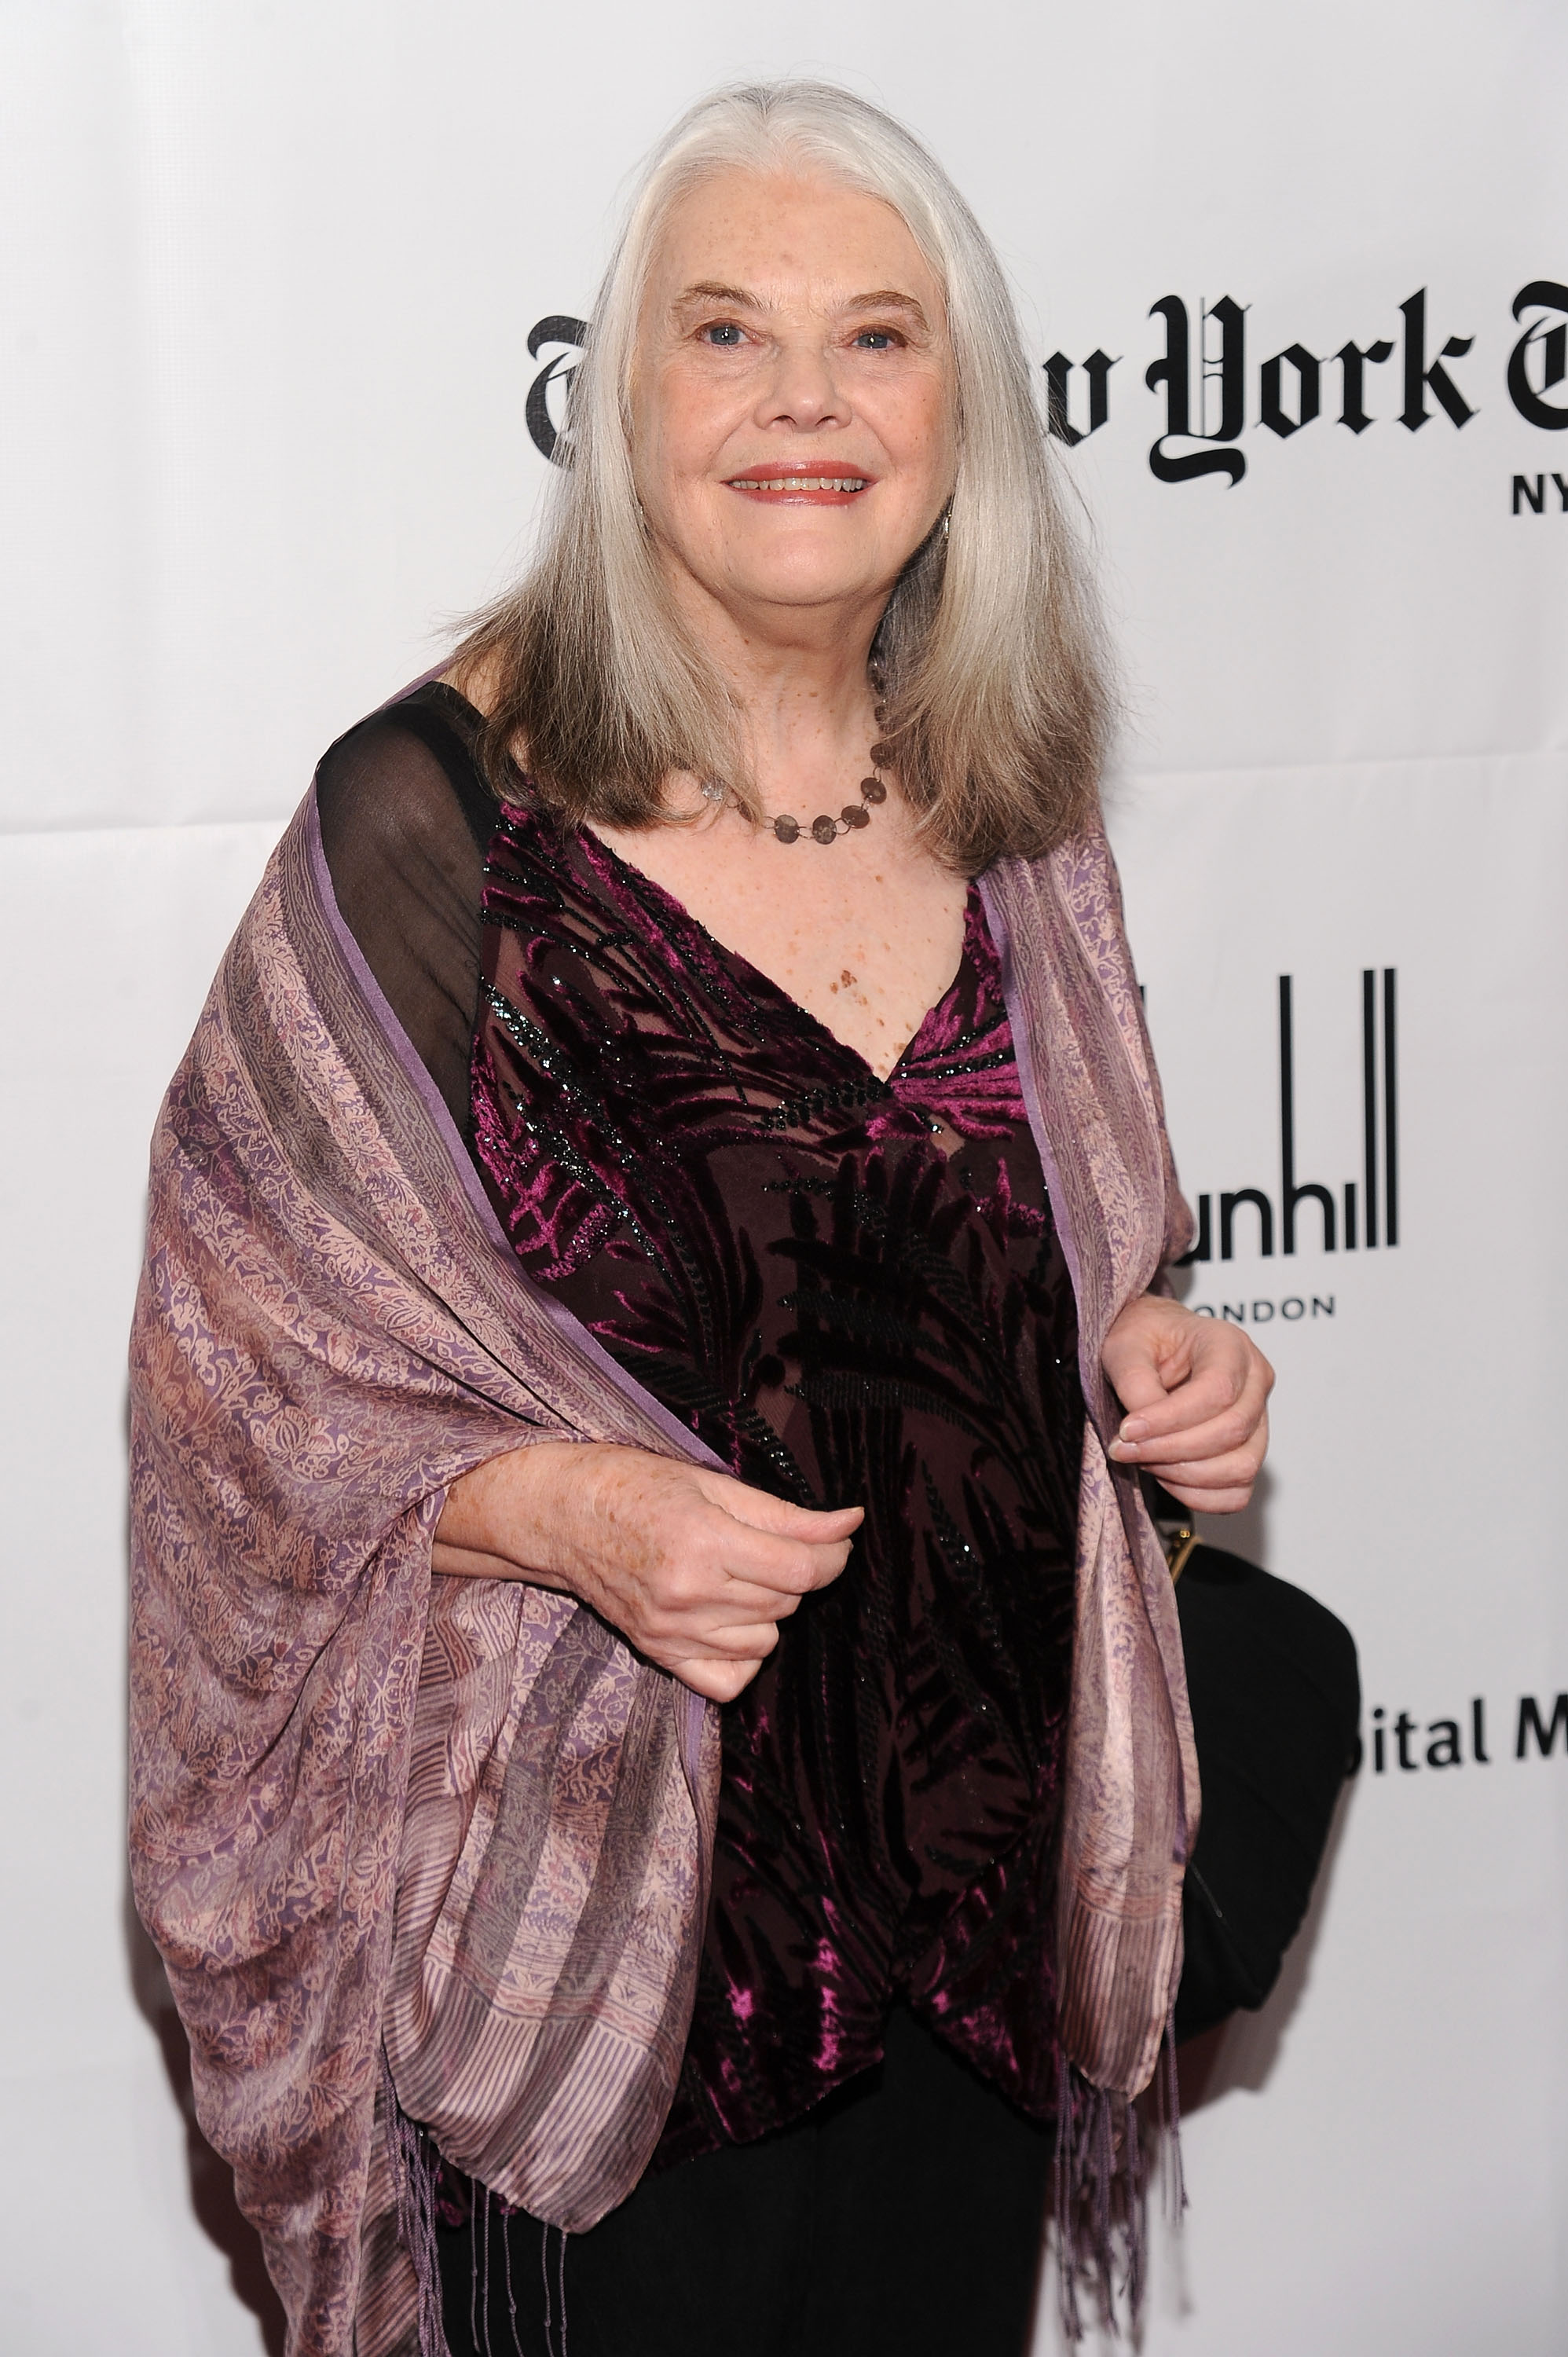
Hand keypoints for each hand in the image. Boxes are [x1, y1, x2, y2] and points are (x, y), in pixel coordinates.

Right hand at [433, 1443, 861, 1702]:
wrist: (563, 1515)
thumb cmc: (635, 1486)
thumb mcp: (713, 1483)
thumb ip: (787, 1515)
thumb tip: (851, 1524)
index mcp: (703, 1542)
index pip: (802, 1570)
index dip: (834, 1554)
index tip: (837, 1536)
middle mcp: (687, 1594)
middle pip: (787, 1601)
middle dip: (796, 1572)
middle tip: (767, 1542)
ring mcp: (671, 1632)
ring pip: (766, 1640)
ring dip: (769, 1609)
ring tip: (739, 1574)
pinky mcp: (659, 1654)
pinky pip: (731, 1680)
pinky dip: (744, 1655)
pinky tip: (730, 1620)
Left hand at [1100, 1294, 1272, 1513]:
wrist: (1153, 1344)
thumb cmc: (1143, 1339)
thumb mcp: (1126, 1347)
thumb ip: (1135, 1383)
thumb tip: (1141, 1431)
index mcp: (1230, 1344)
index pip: (1217, 1390)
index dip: (1170, 1419)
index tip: (1127, 1430)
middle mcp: (1255, 1381)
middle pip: (1233, 1431)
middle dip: (1171, 1450)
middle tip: (1124, 1449)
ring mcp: (1259, 1419)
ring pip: (1242, 1467)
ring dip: (1185, 1476)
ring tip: (1144, 1459)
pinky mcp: (1249, 1452)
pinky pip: (1237, 1492)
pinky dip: (1198, 1496)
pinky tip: (1165, 1475)